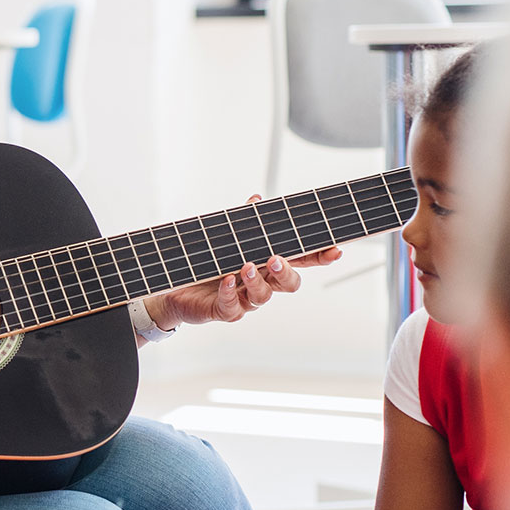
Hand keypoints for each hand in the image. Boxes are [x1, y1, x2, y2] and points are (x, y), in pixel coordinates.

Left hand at [150, 197, 341, 328]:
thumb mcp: (225, 238)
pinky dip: (229, 293)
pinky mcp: (224, 310)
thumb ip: (243, 222)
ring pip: (263, 296)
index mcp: (267, 264)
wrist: (175, 286)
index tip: (334, 249)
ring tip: (246, 266)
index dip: (318, 257)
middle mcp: (261, 283)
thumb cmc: (207, 262)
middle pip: (289, 283)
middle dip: (286, 271)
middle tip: (275, 258)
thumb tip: (256, 199)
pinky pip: (232, 307)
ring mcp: (244, 299)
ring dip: (257, 281)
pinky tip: (225, 281)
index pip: (300, 260)